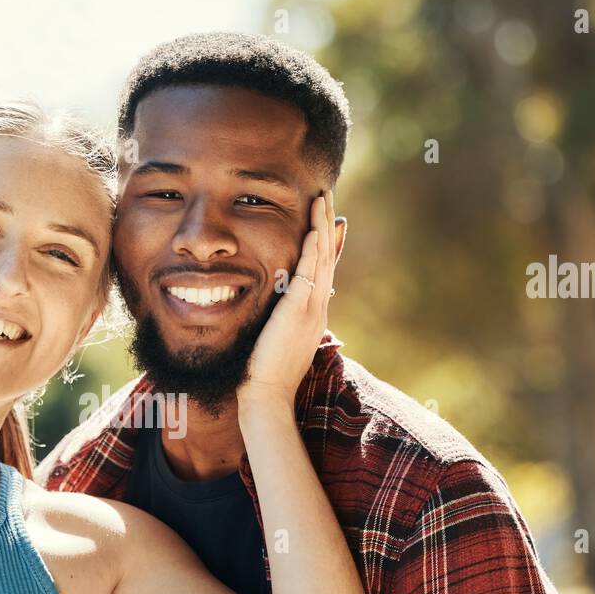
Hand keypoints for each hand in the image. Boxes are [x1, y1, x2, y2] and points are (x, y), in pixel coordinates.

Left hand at [237, 189, 337, 409]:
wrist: (267, 397)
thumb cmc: (266, 375)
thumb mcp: (279, 342)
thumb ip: (282, 322)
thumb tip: (279, 311)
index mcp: (312, 314)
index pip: (322, 270)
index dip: (326, 244)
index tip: (328, 222)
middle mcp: (317, 307)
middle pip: (326, 258)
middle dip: (327, 226)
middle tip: (327, 196)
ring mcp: (311, 309)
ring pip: (321, 259)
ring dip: (322, 227)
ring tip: (323, 199)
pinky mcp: (298, 312)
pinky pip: (309, 273)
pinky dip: (313, 249)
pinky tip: (314, 228)